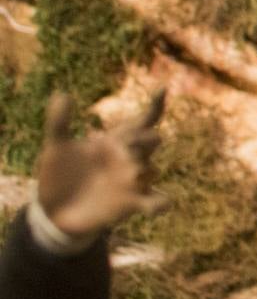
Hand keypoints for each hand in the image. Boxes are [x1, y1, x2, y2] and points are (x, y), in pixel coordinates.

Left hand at [35, 91, 166, 240]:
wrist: (53, 209)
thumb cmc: (59, 174)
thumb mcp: (56, 147)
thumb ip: (59, 122)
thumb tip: (62, 94)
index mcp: (115, 141)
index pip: (142, 121)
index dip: (155, 105)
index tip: (162, 89)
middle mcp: (129, 159)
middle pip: (152, 141)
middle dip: (146, 139)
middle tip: (128, 145)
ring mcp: (132, 181)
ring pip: (152, 169)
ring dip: (145, 170)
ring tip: (132, 175)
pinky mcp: (131, 203)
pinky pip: (155, 201)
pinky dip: (160, 203)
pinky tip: (160, 204)